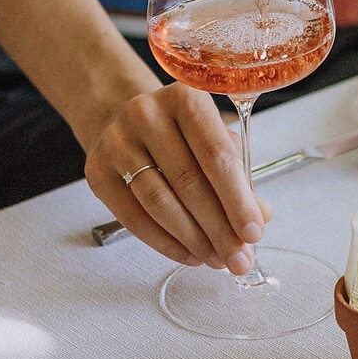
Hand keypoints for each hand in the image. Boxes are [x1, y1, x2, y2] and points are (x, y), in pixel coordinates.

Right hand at [83, 84, 269, 273]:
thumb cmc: (176, 132)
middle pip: (188, 182)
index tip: (254, 232)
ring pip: (160, 203)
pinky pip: (134, 218)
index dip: (237, 199)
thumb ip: (239, 175)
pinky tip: (189, 254)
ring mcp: (117, 142)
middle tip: (239, 258)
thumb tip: (260, 216)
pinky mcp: (97, 172)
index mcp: (184, 99)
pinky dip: (165, 243)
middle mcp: (146, 114)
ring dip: (194, 240)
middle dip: (219, 229)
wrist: (118, 117)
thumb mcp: (213, 139)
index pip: (216, 155)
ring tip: (217, 259)